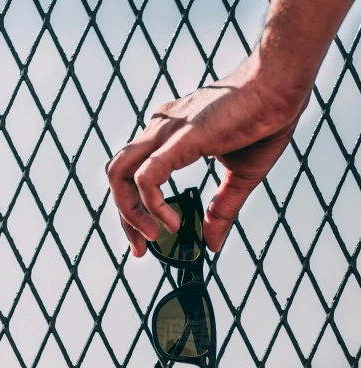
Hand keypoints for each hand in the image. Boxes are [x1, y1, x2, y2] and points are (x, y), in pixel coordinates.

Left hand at [106, 60, 308, 256]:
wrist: (282, 85)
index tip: (149, 237)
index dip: (134, 209)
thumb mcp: (241, 176)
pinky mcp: (178, 138)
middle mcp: (159, 130)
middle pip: (117, 176)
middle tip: (142, 247)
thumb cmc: (265, 119)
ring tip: (153, 236)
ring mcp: (165, 131)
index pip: (131, 174)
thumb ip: (222, 210)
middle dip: (124, 216)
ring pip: (119, 174)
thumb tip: (213, 245)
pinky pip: (146, 177)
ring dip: (129, 212)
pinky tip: (174, 222)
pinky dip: (152, 204)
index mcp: (168, 134)